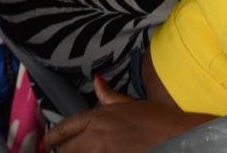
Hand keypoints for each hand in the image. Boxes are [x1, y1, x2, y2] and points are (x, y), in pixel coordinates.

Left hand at [44, 76, 196, 151]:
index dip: (53, 136)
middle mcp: (96, 136)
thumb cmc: (159, 121)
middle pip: (67, 148)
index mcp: (98, 117)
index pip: (66, 127)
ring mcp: (104, 152)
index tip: (47, 142)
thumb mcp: (131, 103)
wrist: (179, 137)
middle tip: (63, 150)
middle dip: (63, 150)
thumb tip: (97, 81)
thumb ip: (109, 96)